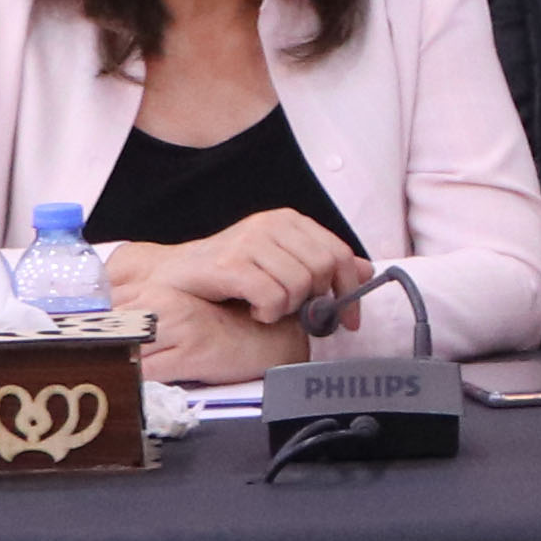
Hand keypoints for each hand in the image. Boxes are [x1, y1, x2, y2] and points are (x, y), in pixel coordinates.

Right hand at [106, 209, 369, 378]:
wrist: (174, 274)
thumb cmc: (229, 272)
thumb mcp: (281, 262)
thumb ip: (321, 265)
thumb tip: (367, 270)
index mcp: (289, 221)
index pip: (338, 252)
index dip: (350, 289)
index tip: (350, 319)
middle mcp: (271, 225)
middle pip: (322, 269)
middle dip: (314, 300)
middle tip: (295, 312)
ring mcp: (249, 243)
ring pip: (299, 285)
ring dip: (288, 308)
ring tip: (268, 308)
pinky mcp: (230, 265)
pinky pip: (273, 297)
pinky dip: (268, 312)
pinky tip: (256, 311)